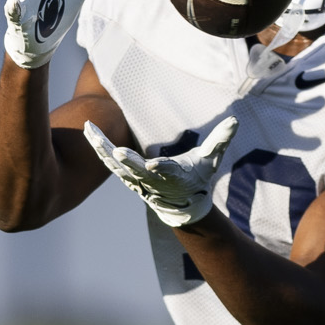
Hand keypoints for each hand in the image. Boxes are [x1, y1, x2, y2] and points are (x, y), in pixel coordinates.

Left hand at [83, 118, 238, 227]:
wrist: (181, 204)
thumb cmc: (197, 177)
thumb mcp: (211, 160)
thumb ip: (220, 140)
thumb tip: (235, 119)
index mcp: (175, 176)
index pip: (169, 172)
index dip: (161, 168)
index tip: (153, 165)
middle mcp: (153, 180)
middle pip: (138, 171)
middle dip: (128, 162)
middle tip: (117, 152)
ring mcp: (136, 179)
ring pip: (116, 165)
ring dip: (103, 148)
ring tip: (90, 129)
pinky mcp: (126, 176)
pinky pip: (109, 162)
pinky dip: (98, 147)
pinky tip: (88, 131)